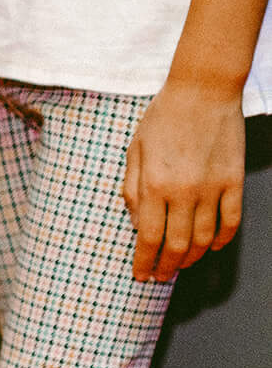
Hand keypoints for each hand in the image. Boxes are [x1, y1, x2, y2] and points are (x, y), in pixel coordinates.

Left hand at [123, 77, 246, 282]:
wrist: (203, 91)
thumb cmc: (162, 119)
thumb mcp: (134, 152)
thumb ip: (133, 190)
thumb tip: (137, 225)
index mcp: (154, 186)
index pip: (148, 238)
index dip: (144, 263)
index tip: (140, 275)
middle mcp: (184, 192)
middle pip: (176, 245)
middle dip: (166, 267)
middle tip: (160, 276)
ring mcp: (213, 187)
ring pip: (204, 238)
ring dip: (191, 257)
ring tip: (180, 264)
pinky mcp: (234, 180)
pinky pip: (232, 220)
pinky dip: (222, 239)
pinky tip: (211, 246)